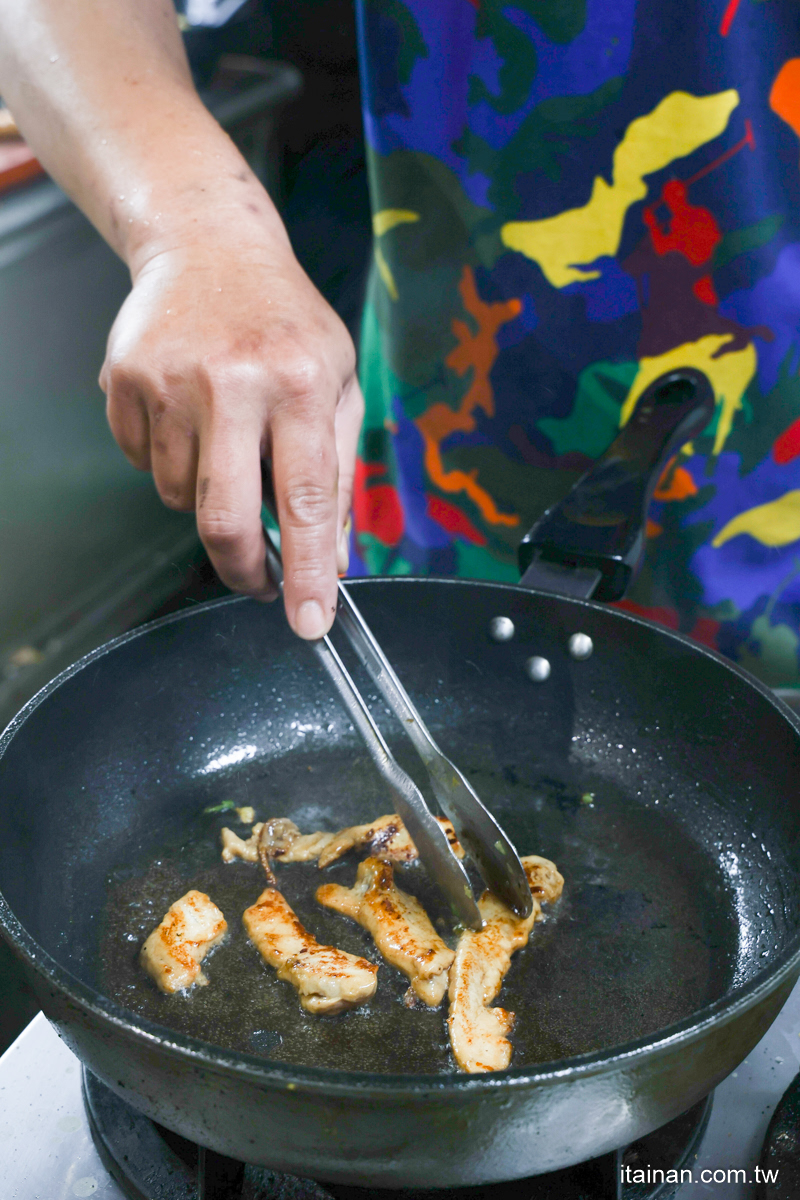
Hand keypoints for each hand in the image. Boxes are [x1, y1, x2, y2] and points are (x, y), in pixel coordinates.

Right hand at [100, 232, 362, 639]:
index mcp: (299, 383)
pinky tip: (188, 420)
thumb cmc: (285, 322)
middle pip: (223, 516)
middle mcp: (232, 382)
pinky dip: (166, 464)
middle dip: (242, 568)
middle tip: (258, 580)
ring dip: (204, 498)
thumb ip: (340, 470)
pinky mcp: (124, 380)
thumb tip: (334, 554)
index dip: (307, 570)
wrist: (209, 246)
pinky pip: (141, 465)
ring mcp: (169, 380)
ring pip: (177, 496)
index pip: (307, 499)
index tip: (309, 621)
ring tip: (226, 445)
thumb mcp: (338, 382)